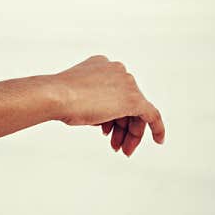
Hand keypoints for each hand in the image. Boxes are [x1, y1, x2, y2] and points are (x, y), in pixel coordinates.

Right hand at [51, 55, 165, 156]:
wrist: (55, 96)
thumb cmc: (57, 98)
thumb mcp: (76, 96)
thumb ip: (92, 101)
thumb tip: (100, 118)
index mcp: (101, 64)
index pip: (114, 93)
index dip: (111, 115)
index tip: (105, 130)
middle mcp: (117, 70)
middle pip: (126, 103)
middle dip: (122, 126)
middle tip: (117, 145)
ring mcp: (126, 83)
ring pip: (135, 112)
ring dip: (129, 133)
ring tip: (122, 149)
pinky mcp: (133, 99)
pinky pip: (152, 115)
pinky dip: (156, 128)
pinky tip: (158, 139)